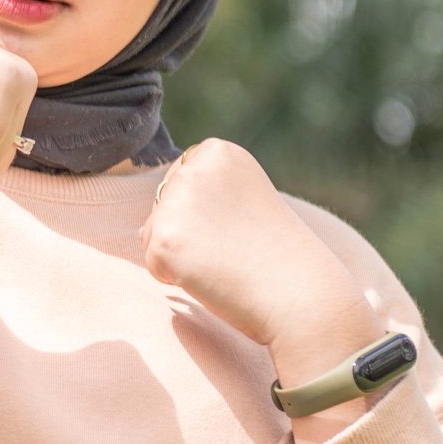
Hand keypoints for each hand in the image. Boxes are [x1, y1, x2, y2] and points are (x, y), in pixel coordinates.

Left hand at [135, 138, 367, 348]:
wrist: (299, 293)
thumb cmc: (277, 253)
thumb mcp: (243, 200)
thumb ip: (200, 196)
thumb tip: (143, 229)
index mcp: (217, 151)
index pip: (180, 180)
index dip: (205, 213)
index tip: (238, 224)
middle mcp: (194, 168)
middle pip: (161, 206)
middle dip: (189, 234)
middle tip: (233, 246)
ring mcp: (177, 203)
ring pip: (152, 234)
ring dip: (179, 256)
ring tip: (223, 260)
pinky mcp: (164, 240)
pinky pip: (153, 264)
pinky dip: (174, 278)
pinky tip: (211, 276)